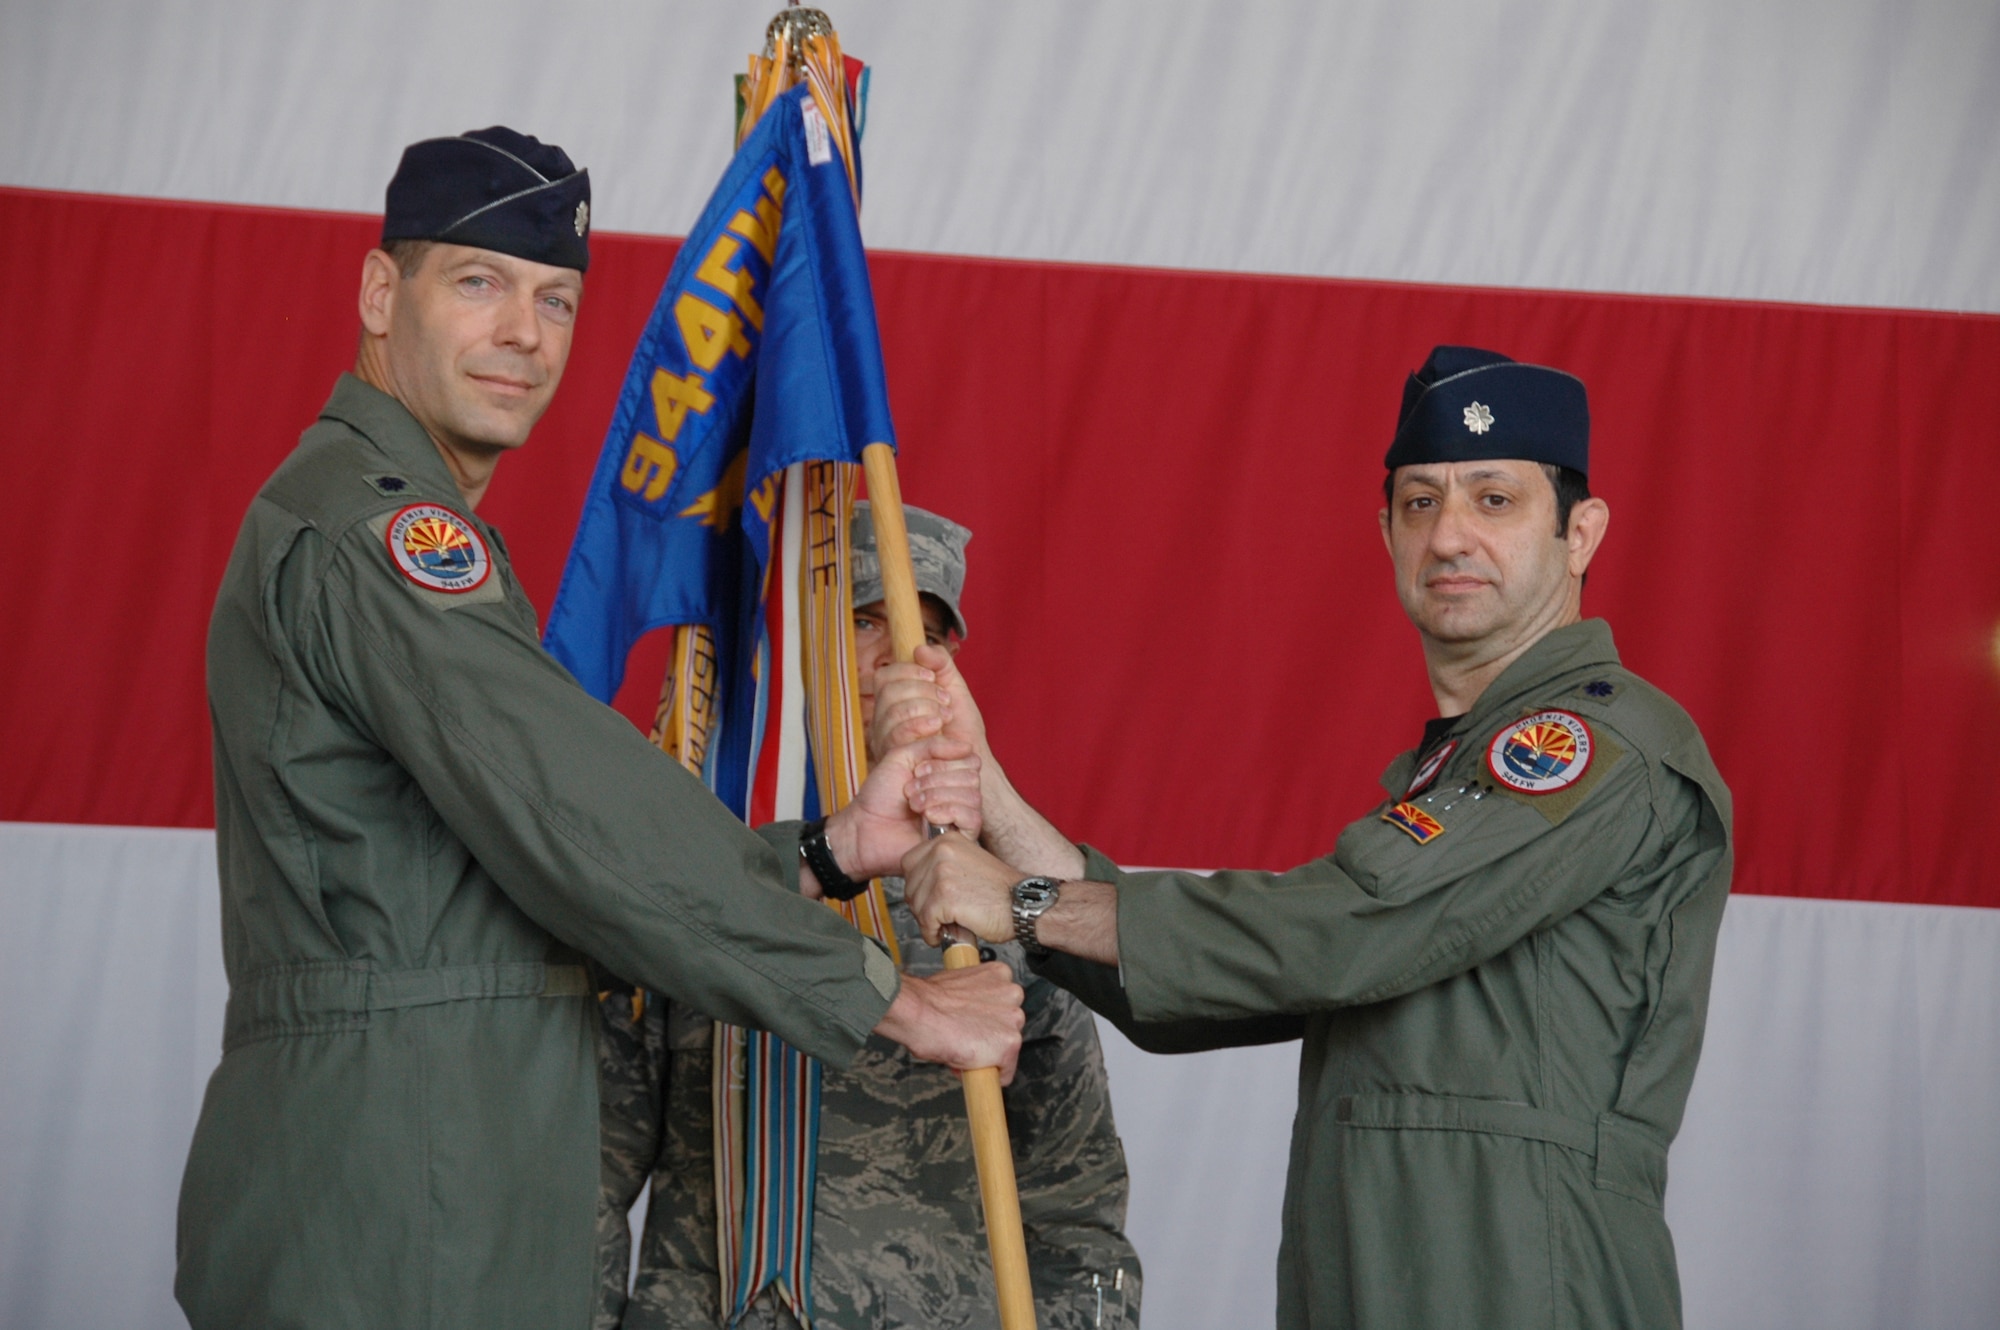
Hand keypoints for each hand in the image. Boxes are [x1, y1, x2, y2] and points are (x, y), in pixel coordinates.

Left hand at [824, 736, 982, 881]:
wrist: (865, 827)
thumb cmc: (881, 793)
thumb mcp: (902, 756)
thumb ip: (933, 745)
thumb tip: (967, 746)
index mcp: (949, 774)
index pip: (971, 760)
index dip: (944, 762)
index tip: (916, 770)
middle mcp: (958, 794)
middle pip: (972, 777)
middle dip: (937, 780)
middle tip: (910, 790)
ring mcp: (960, 817)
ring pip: (973, 797)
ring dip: (937, 796)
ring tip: (914, 805)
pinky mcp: (959, 839)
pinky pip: (973, 819)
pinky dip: (950, 812)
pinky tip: (929, 817)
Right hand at [869, 643, 987, 760]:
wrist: (971, 758)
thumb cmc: (960, 725)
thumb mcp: (953, 685)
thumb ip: (940, 662)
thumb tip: (919, 649)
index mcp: (893, 699)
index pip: (884, 676)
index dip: (907, 670)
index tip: (932, 676)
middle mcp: (882, 718)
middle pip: (888, 691)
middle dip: (922, 690)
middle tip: (945, 700)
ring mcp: (884, 738)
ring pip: (892, 711)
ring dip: (925, 708)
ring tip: (945, 716)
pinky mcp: (893, 757)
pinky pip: (898, 733)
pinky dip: (921, 725)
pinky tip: (939, 727)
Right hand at [874, 963, 1024, 1084]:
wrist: (918, 1012)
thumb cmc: (928, 1001)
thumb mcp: (957, 987)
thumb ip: (973, 998)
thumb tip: (971, 1014)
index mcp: (1000, 974)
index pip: (1004, 1003)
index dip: (985, 1019)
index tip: (974, 1025)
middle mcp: (1012, 994)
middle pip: (1009, 1024)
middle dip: (989, 1034)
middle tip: (966, 1038)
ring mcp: (1013, 1019)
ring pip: (1007, 1046)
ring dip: (989, 1052)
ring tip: (964, 1050)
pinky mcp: (1010, 1044)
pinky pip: (1005, 1071)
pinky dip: (989, 1075)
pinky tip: (969, 1065)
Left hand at [900, 831, 1020, 946]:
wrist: (1023, 905)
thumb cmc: (1000, 891)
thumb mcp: (968, 862)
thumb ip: (943, 865)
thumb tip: (917, 884)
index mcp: (946, 840)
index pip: (909, 863)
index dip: (918, 885)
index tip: (929, 898)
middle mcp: (942, 851)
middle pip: (910, 886)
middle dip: (921, 906)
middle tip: (939, 916)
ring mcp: (942, 873)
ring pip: (916, 905)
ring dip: (928, 921)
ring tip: (947, 924)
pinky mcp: (944, 896)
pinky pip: (926, 921)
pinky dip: (933, 934)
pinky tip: (947, 933)